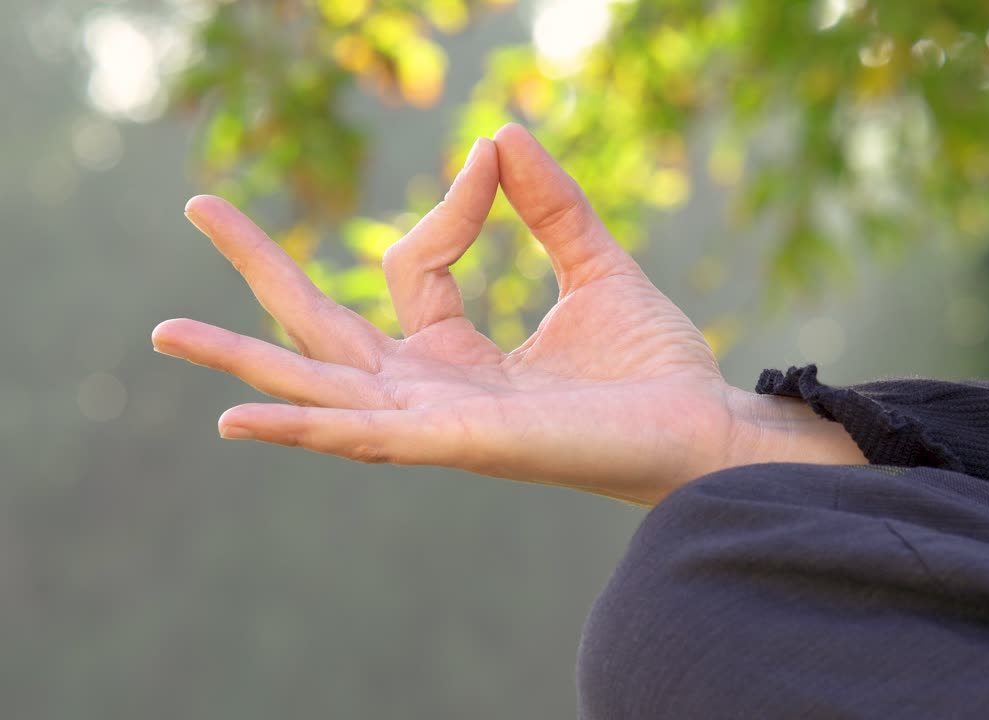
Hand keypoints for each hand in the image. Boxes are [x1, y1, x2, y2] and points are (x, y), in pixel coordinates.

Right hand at [152, 124, 864, 504]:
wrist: (703, 428)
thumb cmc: (652, 368)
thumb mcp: (595, 266)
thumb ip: (549, 206)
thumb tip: (500, 133)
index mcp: (461, 354)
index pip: (414, 267)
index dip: (454, 203)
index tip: (494, 157)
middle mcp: (436, 392)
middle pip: (325, 332)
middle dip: (262, 273)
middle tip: (200, 206)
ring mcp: (441, 424)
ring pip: (323, 390)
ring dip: (246, 363)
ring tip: (169, 330)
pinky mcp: (462, 445)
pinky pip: (367, 436)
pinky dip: (302, 429)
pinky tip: (238, 420)